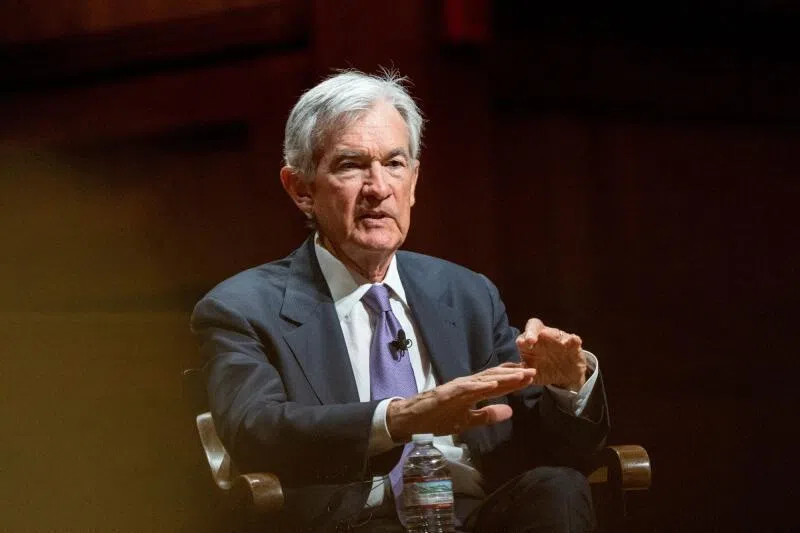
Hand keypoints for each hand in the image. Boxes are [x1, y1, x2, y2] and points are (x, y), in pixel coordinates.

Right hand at [386, 363, 535, 441]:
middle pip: (494, 378)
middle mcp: (468, 385)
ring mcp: (458, 388)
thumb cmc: (437, 418)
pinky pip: (467, 389)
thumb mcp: (467, 420)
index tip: (533, 376)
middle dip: (514, 375)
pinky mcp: (448, 393)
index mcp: (472, 390)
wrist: (412, 419)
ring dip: (503, 377)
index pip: (497, 383)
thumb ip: (487, 415)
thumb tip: (510, 412)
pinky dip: (481, 386)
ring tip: (521, 375)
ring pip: (484, 380)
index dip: (515, 380)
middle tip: (535, 371)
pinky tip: (494, 384)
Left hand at [516, 318, 586, 391]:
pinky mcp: (574, 346)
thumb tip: (515, 372)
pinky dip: (573, 340)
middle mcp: (544, 338)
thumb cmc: (545, 370)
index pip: (525, 335)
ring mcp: (559, 340)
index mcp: (531, 344)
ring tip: (546, 335)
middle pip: (536, 328)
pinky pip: (574, 340)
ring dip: (552, 335)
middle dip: (532, 332)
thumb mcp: (534, 374)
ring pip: (556, 333)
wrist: (565, 376)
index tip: (521, 344)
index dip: (523, 338)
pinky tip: (573, 341)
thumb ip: (525, 372)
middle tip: (530, 340)